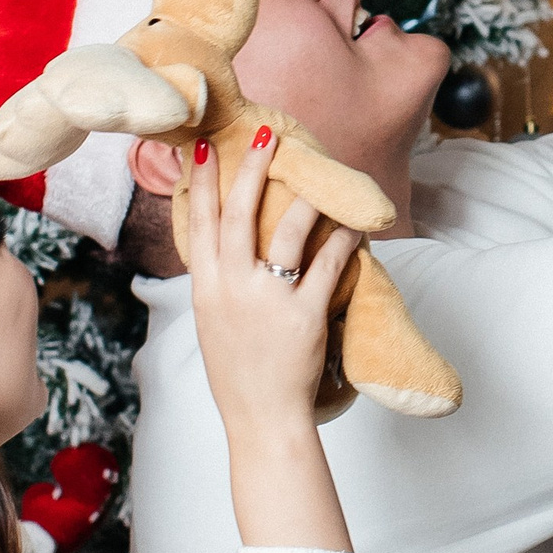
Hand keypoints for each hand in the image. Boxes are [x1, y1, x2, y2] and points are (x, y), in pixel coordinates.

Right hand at [182, 129, 359, 551]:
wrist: (262, 417)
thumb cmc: (238, 372)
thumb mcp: (213, 322)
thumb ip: (218, 282)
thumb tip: (224, 245)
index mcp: (206, 288)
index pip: (198, 223)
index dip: (199, 183)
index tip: (200, 148)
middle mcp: (232, 287)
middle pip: (238, 213)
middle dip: (251, 169)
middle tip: (264, 135)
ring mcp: (268, 299)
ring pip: (288, 230)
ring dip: (306, 197)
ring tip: (320, 176)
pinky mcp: (305, 313)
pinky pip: (328, 262)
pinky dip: (342, 238)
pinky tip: (354, 223)